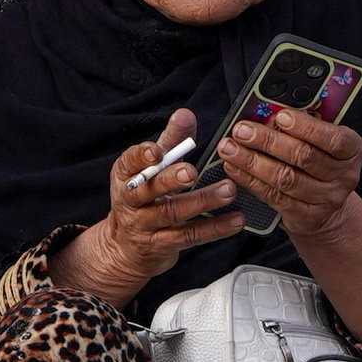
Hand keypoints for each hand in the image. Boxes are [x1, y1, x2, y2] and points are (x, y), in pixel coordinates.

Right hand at [58, 118, 238, 306]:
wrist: (126, 248)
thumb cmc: (145, 198)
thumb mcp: (151, 169)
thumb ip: (170, 141)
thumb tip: (185, 114)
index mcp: (125, 176)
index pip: (129, 163)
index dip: (142, 157)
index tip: (157, 151)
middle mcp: (131, 201)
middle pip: (149, 190)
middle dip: (171, 180)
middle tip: (193, 171)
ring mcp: (144, 226)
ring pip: (172, 214)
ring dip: (202, 201)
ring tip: (228, 190)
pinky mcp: (162, 246)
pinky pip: (189, 236)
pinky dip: (214, 228)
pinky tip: (236, 219)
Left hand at [216, 100, 361, 243]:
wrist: (328, 209)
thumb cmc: (319, 161)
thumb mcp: (321, 141)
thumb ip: (302, 126)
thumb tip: (267, 113)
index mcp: (352, 149)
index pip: (334, 139)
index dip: (307, 127)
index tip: (280, 116)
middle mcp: (344, 176)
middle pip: (304, 157)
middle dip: (268, 141)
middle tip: (242, 130)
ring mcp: (326, 200)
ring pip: (285, 179)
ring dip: (252, 162)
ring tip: (230, 148)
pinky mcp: (306, 217)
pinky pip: (274, 197)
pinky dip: (250, 181)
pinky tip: (235, 168)